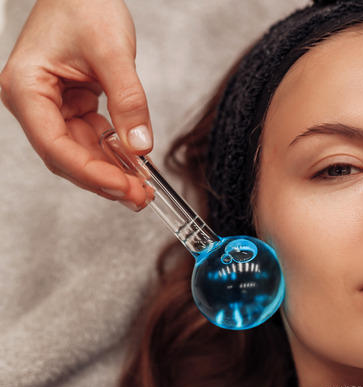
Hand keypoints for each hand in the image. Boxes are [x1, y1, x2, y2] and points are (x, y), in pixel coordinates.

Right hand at [0, 0, 151, 208]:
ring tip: (143, 188)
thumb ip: (128, 101)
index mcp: (26, 88)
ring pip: (80, 151)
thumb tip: (140, 145)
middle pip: (66, 155)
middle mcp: (32, 101)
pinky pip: (91, 136)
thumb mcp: (113, 53)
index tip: (123, 188)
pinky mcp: (70, 103)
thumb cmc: (85, 5)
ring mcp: (50, 104)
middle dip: (104, 179)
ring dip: (111, 170)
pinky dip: (113, 151)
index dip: (90, 173)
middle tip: (140, 197)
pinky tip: (135, 164)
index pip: (55, 146)